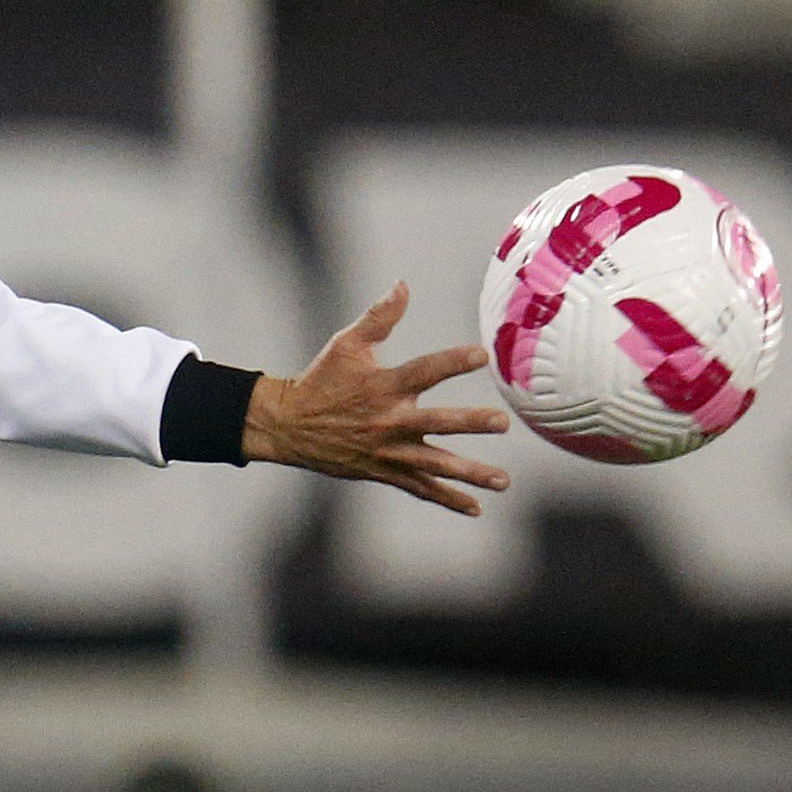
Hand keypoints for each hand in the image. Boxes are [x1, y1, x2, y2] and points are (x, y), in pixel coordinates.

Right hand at [242, 282, 510, 514]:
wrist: (289, 425)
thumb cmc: (322, 378)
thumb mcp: (346, 343)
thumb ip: (379, 316)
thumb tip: (402, 284)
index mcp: (383, 386)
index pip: (423, 371)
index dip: (452, 361)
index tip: (481, 355)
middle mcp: (388, 421)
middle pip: (435, 422)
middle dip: (469, 423)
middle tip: (501, 422)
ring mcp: (388, 451)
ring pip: (435, 465)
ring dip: (470, 473)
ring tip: (502, 481)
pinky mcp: (384, 471)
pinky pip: (420, 488)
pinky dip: (448, 499)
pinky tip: (475, 507)